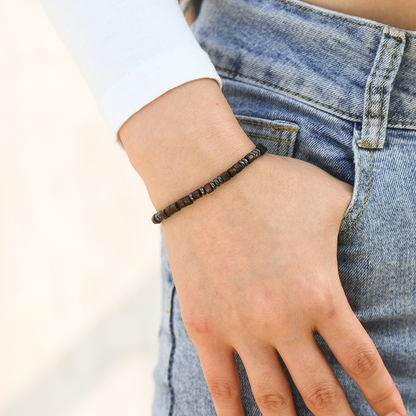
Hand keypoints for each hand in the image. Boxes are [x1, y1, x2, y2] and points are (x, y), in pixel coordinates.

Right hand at [119, 78, 405, 415]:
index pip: (363, 364)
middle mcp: (283, 321)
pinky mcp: (204, 326)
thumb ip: (359, 224)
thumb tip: (375, 233)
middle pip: (323, 395)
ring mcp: (239, 328)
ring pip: (274, 401)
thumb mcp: (331, 198)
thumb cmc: (271, 183)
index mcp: (321, 293)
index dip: (384, 401)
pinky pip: (221, 386)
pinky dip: (235, 415)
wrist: (205, 176)